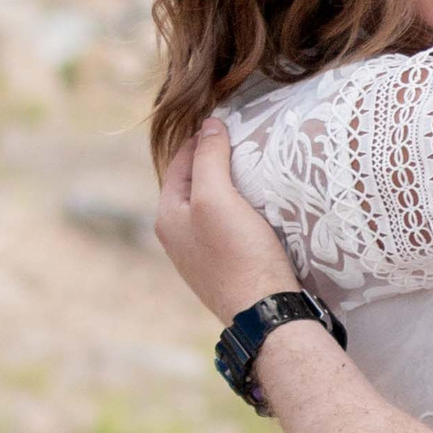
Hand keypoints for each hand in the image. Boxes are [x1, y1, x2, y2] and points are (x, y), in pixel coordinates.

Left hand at [155, 119, 298, 321]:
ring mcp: (199, 255)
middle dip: (213, 162)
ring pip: (209, 206)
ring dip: (227, 187)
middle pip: (193, 184)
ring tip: (252, 170)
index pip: (179, 162)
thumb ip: (209, 158)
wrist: (265, 312)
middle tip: (242, 141)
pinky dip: (237, 210)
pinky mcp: (223, 268)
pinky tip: (257, 209)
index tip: (226, 120)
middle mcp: (176, 237)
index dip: (201, 138)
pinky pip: (224, 228)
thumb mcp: (217, 198)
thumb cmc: (239, 254)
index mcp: (167, 217)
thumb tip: (210, 125)